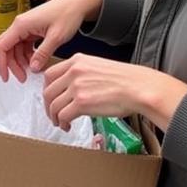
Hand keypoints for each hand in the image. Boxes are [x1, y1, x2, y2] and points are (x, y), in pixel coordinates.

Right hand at [0, 0, 102, 81]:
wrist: (77, 3)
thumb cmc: (67, 13)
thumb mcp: (56, 37)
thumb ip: (42, 54)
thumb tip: (32, 68)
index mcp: (21, 24)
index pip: (1, 46)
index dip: (1, 63)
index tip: (6, 76)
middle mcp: (20, 24)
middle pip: (7, 48)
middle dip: (12, 65)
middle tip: (22, 77)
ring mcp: (26, 27)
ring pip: (15, 48)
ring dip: (21, 61)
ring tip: (31, 72)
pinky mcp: (32, 29)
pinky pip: (24, 45)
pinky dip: (28, 55)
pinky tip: (36, 62)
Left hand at [43, 53, 186, 132]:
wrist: (140, 88)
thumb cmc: (126, 80)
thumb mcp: (98, 66)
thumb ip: (82, 73)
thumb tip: (72, 87)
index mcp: (77, 60)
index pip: (50, 74)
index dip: (47, 89)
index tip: (50, 98)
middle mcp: (74, 71)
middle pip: (48, 90)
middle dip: (48, 105)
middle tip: (52, 114)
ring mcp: (77, 87)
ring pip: (53, 104)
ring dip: (54, 117)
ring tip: (60, 123)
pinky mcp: (82, 103)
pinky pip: (63, 115)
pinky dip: (62, 123)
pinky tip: (67, 126)